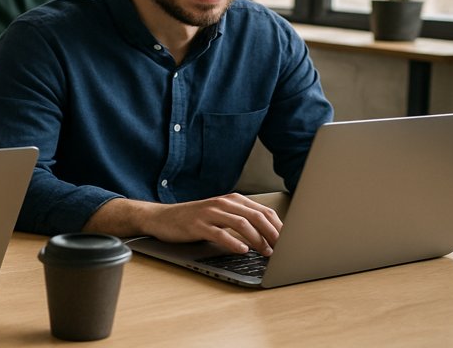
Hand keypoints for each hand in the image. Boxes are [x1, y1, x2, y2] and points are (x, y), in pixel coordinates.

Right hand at [84, 193, 282, 255]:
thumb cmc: (193, 220)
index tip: (290, 242)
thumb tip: (270, 237)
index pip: (263, 211)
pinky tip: (242, 250)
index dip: (279, 227)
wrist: (162, 218)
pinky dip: (233, 242)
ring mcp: (209, 213)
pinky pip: (219, 233)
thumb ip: (241, 221)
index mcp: (232, 200)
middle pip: (256, 216)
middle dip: (273, 234)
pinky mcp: (197, 224)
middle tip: (282, 249)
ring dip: (257, 239)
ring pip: (241, 223)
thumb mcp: (220, 216)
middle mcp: (223, 203)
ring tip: (266, 252)